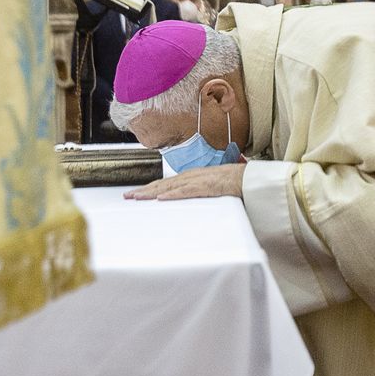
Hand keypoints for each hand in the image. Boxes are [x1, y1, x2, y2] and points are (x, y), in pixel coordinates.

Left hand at [125, 164, 244, 201]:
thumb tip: (184, 199)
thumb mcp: (208, 187)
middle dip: (143, 190)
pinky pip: (186, 192)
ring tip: (137, 197)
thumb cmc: (230, 182)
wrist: (247, 178)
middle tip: (127, 197)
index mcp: (190, 177)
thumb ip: (196, 192)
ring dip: (152, 192)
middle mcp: (190, 176)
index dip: (148, 188)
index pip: (164, 183)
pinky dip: (173, 194)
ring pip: (169, 187)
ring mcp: (197, 180)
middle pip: (162, 184)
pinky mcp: (205, 186)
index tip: (135, 194)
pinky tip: (161, 198)